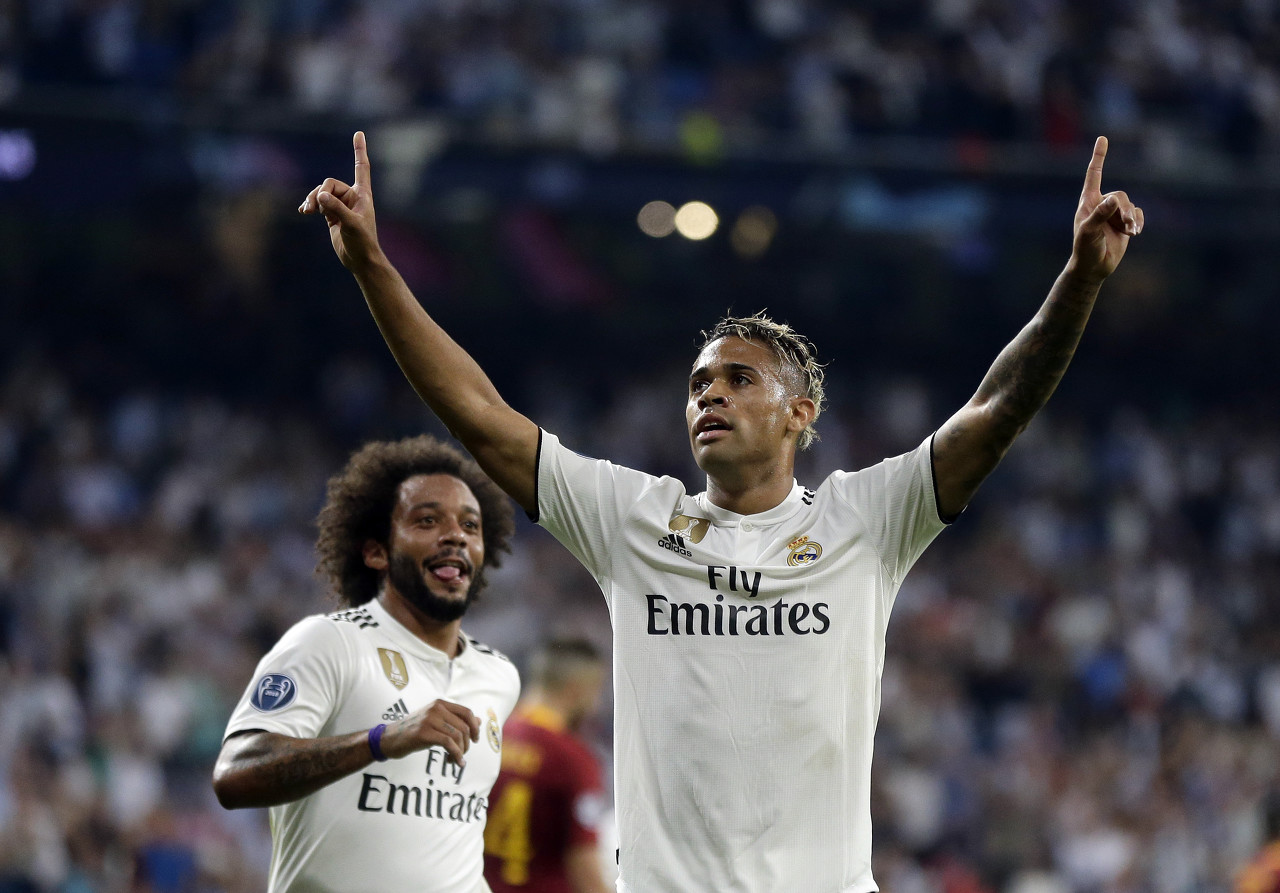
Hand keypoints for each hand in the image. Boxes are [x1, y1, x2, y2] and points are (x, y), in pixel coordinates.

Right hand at [299, 131, 380, 272]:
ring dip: (312, 200)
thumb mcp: (351, 224)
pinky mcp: (332, 215)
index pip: (361, 167)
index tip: (359, 133)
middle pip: (329, 183)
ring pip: (321, 193)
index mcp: (362, 194)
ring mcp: (341, 205)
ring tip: (306, 211)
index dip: (359, 150)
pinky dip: (310, 205)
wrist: (360, 260)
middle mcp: (352, 197)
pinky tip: (303, 211)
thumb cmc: (362, 242)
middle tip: (317, 208)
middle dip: (320, 193)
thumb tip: (320, 196)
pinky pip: (317, 203)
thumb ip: (336, 209)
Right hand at [381, 699, 480, 765]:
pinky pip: (448, 744)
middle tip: (462, 754)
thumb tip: (479, 721)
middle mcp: (436, 708)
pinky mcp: (424, 733)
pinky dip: (455, 755)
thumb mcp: (436, 723)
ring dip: (460, 751)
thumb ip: (456, 721)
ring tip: (454, 760)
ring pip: (457, 736)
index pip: (467, 712)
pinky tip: (454, 763)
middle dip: (467, 744)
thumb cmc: (414, 731)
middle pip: (464, 727)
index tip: (474, 740)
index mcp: (440, 704)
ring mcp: (430, 719)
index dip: (474, 727)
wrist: (389, 739)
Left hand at [1070, 136, 1143, 284]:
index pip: (1094, 175)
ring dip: (1131, 218)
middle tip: (1125, 227)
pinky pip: (1138, 214)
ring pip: (1130, 205)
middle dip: (1125, 210)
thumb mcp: (1089, 231)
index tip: (1102, 138)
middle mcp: (1101, 204)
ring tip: (1129, 232)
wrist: (1094, 267)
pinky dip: (1138, 222)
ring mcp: (1114, 214)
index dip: (1099, 157)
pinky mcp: (1124, 223)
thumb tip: (1115, 199)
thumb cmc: (1085, 248)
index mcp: (1088, 202)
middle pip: (1121, 195)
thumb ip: (1100, 214)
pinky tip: (1134, 233)